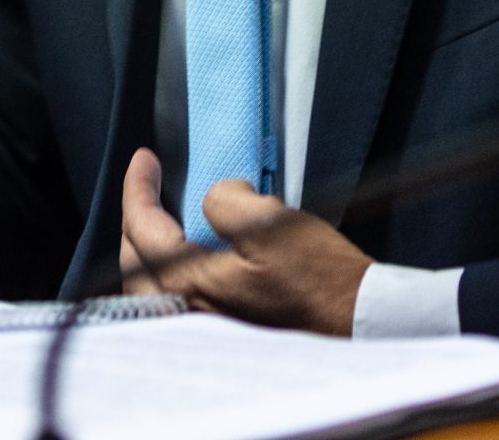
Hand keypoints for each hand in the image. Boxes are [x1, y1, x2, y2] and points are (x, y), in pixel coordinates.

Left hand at [118, 147, 370, 334]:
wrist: (363, 327)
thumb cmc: (322, 282)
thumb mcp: (271, 223)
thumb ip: (226, 201)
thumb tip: (216, 196)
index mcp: (189, 284)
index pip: (141, 228)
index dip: (138, 186)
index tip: (144, 159)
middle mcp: (189, 314)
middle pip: (135, 264)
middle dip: (135, 220)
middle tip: (147, 186)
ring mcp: (207, 331)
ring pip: (153, 289)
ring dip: (150, 252)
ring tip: (162, 220)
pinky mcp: (228, 338)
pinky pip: (180, 303)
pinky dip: (173, 275)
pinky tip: (192, 258)